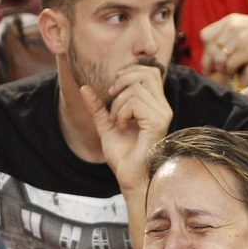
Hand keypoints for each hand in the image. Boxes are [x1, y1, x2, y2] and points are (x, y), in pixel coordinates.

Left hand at [79, 63, 172, 192]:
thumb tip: (84, 87)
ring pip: (135, 89)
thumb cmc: (123, 155)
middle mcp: (163, 107)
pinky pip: (135, 103)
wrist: (129, 177)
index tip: (113, 90)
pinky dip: (121, 113)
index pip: (150, 71)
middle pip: (145, 73)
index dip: (129, 72)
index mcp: (155, 104)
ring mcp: (162, 114)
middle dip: (122, 81)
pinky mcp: (157, 123)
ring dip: (118, 104)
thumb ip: (97, 107)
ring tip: (117, 121)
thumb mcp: (106, 125)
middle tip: (111, 99)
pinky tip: (122, 127)